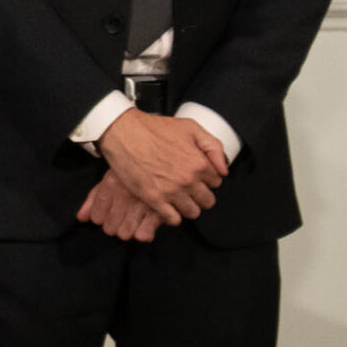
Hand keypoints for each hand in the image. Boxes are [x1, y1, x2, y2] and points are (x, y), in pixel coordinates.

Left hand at [78, 172, 173, 241]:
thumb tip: (81, 218)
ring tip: (132, 222)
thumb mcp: (110, 178)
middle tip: (119, 220)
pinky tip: (146, 224)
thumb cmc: (132, 171)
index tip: (103, 218)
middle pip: (109, 228)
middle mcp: (125, 194)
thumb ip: (93, 198)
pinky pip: (144, 235)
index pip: (96, 216)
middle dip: (113, 226)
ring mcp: (143, 203)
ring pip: (125, 233)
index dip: (99, 219)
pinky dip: (144, 233)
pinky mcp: (161, 211)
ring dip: (127, 231)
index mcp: (111, 183)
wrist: (161, 156)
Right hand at [96, 109, 227, 221]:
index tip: (197, 176)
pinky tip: (169, 207)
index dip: (207, 179)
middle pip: (207, 200)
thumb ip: (213, 147)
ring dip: (188, 206)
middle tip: (189, 189)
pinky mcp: (153, 198)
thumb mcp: (190, 127)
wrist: (122, 132)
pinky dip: (173, 216)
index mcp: (199, 163)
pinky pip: (172, 219)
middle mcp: (187, 179)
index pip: (216, 182)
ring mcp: (170, 191)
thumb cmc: (153, 128)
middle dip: (200, 195)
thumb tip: (224, 169)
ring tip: (179, 198)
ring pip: (192, 212)